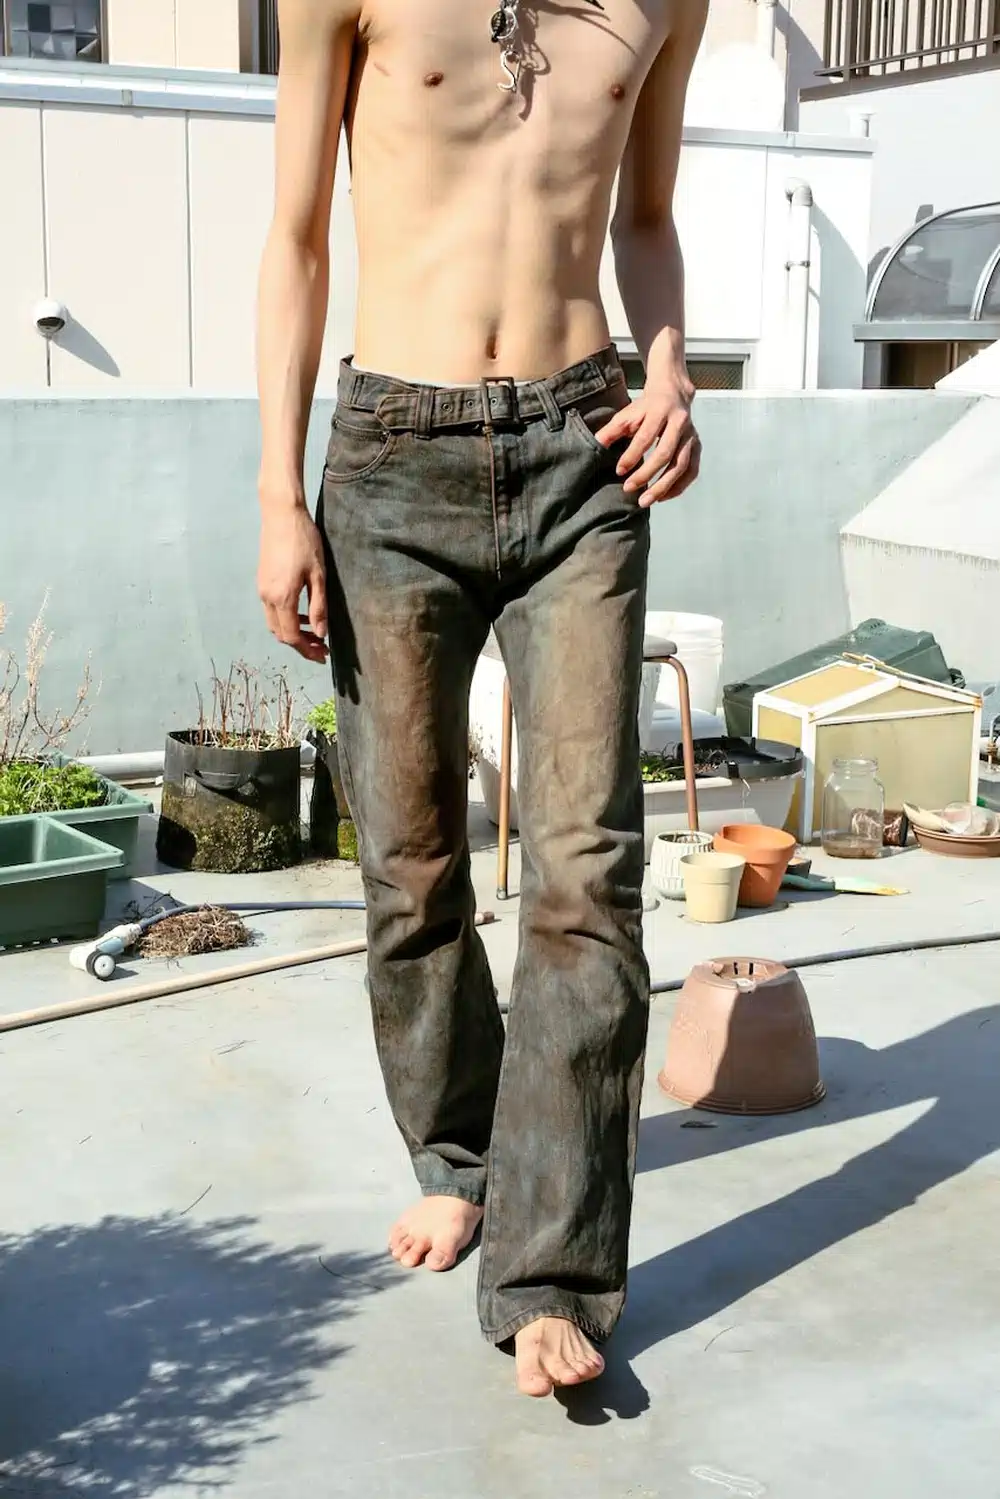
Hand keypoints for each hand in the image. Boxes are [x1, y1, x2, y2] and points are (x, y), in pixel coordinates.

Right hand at [257, 505, 328, 662]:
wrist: (281, 514)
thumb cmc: (304, 541)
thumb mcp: (318, 576)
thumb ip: (319, 607)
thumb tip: (321, 634)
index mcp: (282, 598)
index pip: (291, 637)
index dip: (307, 650)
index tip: (323, 655)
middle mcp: (267, 597)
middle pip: (280, 634)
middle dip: (300, 645)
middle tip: (321, 648)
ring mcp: (261, 589)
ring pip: (274, 623)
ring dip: (292, 632)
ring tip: (314, 632)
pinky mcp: (261, 581)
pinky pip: (271, 610)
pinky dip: (286, 619)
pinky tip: (302, 614)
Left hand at [596, 378, 700, 506]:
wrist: (673, 394)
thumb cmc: (646, 407)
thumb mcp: (627, 414)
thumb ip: (612, 430)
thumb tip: (596, 445)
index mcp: (660, 411)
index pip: (646, 437)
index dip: (632, 455)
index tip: (619, 471)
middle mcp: (679, 423)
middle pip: (666, 454)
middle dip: (646, 474)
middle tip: (628, 489)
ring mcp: (691, 436)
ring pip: (681, 465)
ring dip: (663, 486)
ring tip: (644, 501)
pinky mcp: (697, 447)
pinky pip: (691, 471)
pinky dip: (678, 487)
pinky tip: (662, 497)